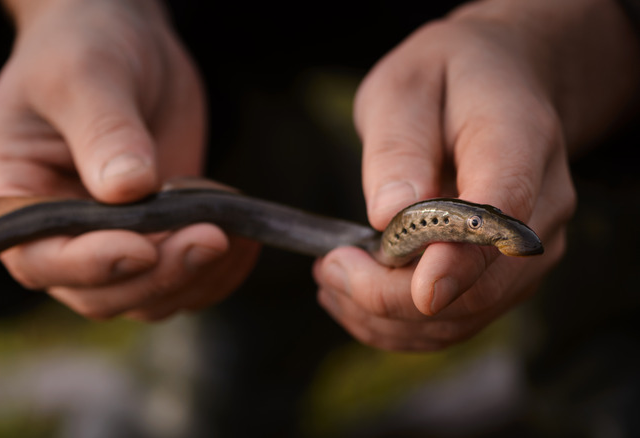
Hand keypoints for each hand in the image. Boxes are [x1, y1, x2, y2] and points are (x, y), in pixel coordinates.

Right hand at [0, 0, 258, 320]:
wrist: (124, 40)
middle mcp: (54, 233)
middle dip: (156, 274)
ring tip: (229, 232)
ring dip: (191, 279)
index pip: (40, 259)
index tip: (142, 247)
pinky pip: (181, 281)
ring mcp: (107, 241)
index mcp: (10, 198)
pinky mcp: (154, 237)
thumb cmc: (85, 46)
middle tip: (209, 237)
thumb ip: (103, 130)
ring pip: (145, 298)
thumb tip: (129, 189)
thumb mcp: (86, 75)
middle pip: (99, 294)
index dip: (91, 265)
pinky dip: (215, 275)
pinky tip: (242, 240)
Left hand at [314, 0, 639, 349]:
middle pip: (480, 285)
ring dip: (387, 315)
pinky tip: (353, 296)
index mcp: (522, 143)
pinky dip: (399, 323)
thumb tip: (388, 214)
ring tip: (332, 275)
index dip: (458, 260)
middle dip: (392, 294)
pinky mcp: (508, 277)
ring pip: (464, 317)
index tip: (415, 288)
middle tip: (329, 265)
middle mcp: (542, 208)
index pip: (499, 214)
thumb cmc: (447, 79)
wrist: (501, 85)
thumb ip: (399, 148)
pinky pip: (457, 322)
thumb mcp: (405, 88)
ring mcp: (529, 251)